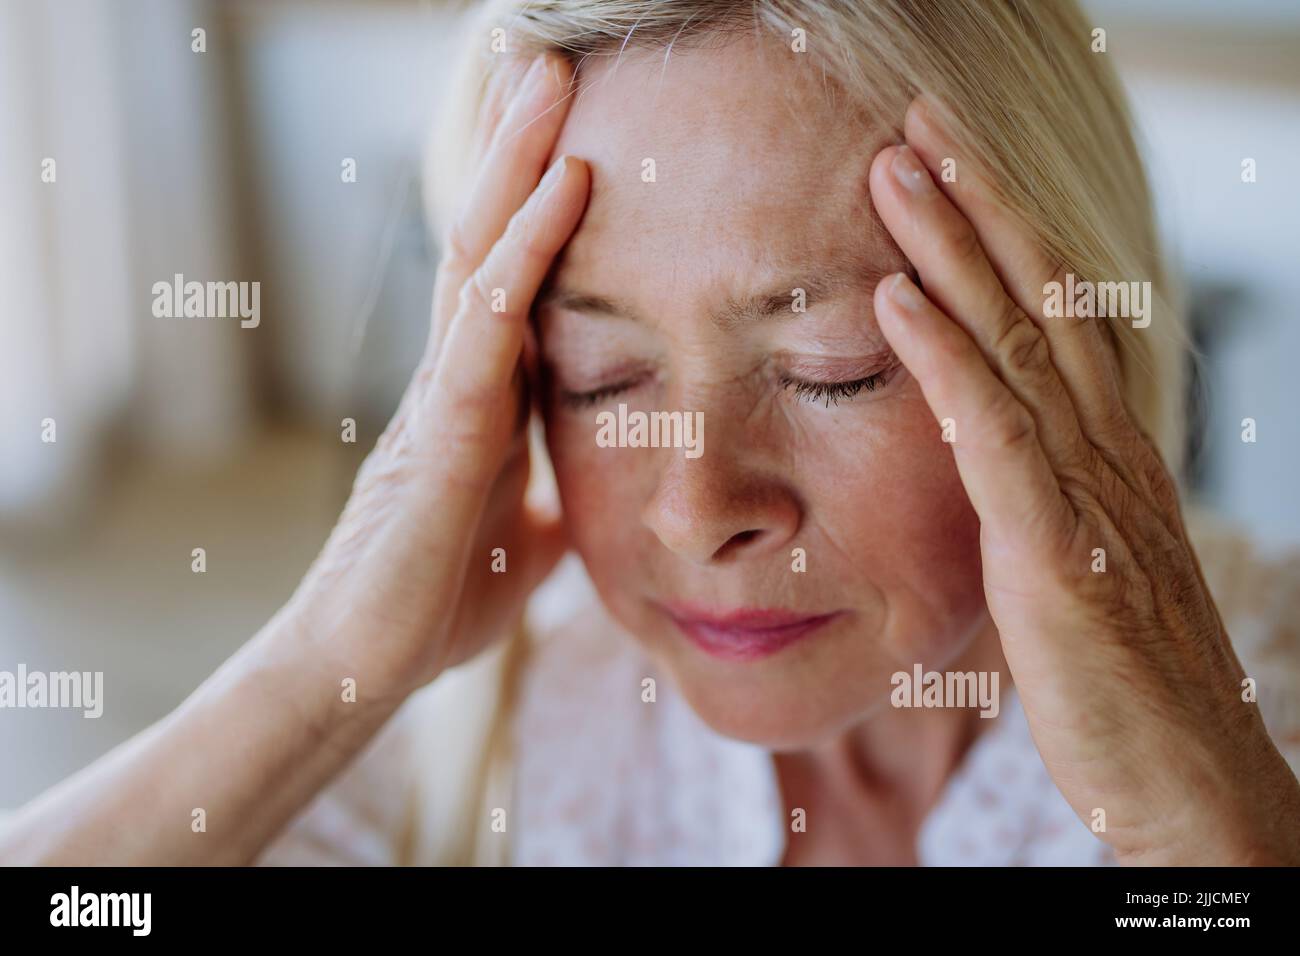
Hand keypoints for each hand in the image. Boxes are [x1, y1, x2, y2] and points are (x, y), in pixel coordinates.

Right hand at [286, 54, 589, 695]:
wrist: (366, 665)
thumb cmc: (436, 600)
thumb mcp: (525, 542)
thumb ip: (550, 505)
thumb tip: (583, 503)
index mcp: (478, 398)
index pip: (508, 279)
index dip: (535, 206)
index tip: (569, 132)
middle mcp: (455, 377)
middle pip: (485, 238)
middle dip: (516, 148)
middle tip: (548, 60)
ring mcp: (443, 395)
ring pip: (478, 253)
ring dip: (518, 161)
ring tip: (547, 76)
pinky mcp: (444, 432)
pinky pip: (490, 323)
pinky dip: (528, 249)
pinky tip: (567, 185)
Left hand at [868, 97, 1299, 863]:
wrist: (1190, 778)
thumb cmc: (1127, 680)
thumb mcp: (1081, 564)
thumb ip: (1039, 500)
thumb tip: (994, 462)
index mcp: (1103, 450)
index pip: (1053, 314)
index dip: (1003, 232)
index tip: (947, 167)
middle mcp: (1102, 449)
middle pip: (1038, 299)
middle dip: (975, 202)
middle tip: (918, 123)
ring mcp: (1083, 493)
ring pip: (1015, 341)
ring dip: (952, 248)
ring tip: (896, 170)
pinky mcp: (1052, 550)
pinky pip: (991, 434)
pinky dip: (944, 360)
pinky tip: (895, 299)